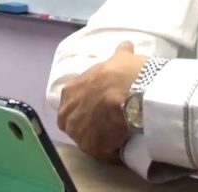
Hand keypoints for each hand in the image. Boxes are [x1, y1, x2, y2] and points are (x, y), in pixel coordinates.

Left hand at [57, 41, 146, 161]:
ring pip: (87, 140)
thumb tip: (126, 46)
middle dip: (88, 125)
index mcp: (70, 92)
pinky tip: (122, 145)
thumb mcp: (121, 57)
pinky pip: (101, 152)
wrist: (129, 91)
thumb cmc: (121, 71)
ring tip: (117, 135)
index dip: (86, 105)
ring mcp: (79, 134)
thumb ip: (120, 53)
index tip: (100, 105)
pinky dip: (110, 151)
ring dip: (99, 139)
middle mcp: (68, 115)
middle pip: (75, 124)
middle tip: (108, 121)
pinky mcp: (93, 149)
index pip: (71, 104)